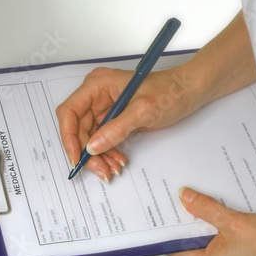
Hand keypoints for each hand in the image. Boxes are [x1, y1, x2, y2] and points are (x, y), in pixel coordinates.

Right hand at [56, 66, 201, 181]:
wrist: (187, 92)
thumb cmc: (169, 91)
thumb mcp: (142, 111)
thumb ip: (116, 129)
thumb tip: (93, 147)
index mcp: (97, 85)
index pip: (69, 112)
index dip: (68, 137)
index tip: (77, 158)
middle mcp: (96, 95)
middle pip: (78, 128)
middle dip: (87, 152)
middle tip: (100, 170)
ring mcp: (104, 107)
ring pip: (89, 137)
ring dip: (98, 156)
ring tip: (112, 168)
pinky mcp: (113, 118)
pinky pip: (102, 139)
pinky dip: (107, 152)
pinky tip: (117, 160)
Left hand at [169, 187, 255, 255]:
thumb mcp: (234, 222)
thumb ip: (206, 209)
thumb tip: (186, 198)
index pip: (173, 245)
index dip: (169, 224)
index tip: (166, 206)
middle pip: (188, 242)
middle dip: (188, 220)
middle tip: (184, 198)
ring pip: (204, 241)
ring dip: (205, 223)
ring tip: (204, 202)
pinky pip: (218, 244)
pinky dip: (217, 229)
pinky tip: (221, 213)